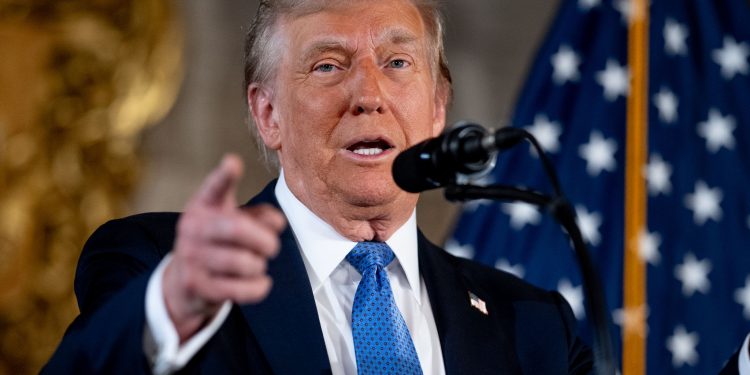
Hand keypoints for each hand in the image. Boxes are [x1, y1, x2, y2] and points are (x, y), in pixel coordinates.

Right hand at [162, 154, 284, 341]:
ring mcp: (191, 257)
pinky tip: (260, 282)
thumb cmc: (218, 244)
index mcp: (203, 206)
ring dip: (259, 265)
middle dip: (265, 240)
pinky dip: (259, 287)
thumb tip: (277, 222)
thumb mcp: (234, 222)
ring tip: (256, 265)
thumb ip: (259, 216)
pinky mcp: (197, 286)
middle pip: (238, 228)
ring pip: (244, 262)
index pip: (214, 188)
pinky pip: (242, 288)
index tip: (233, 162)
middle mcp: (192, 228)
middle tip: (272, 246)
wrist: (184, 284)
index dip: (224, 176)